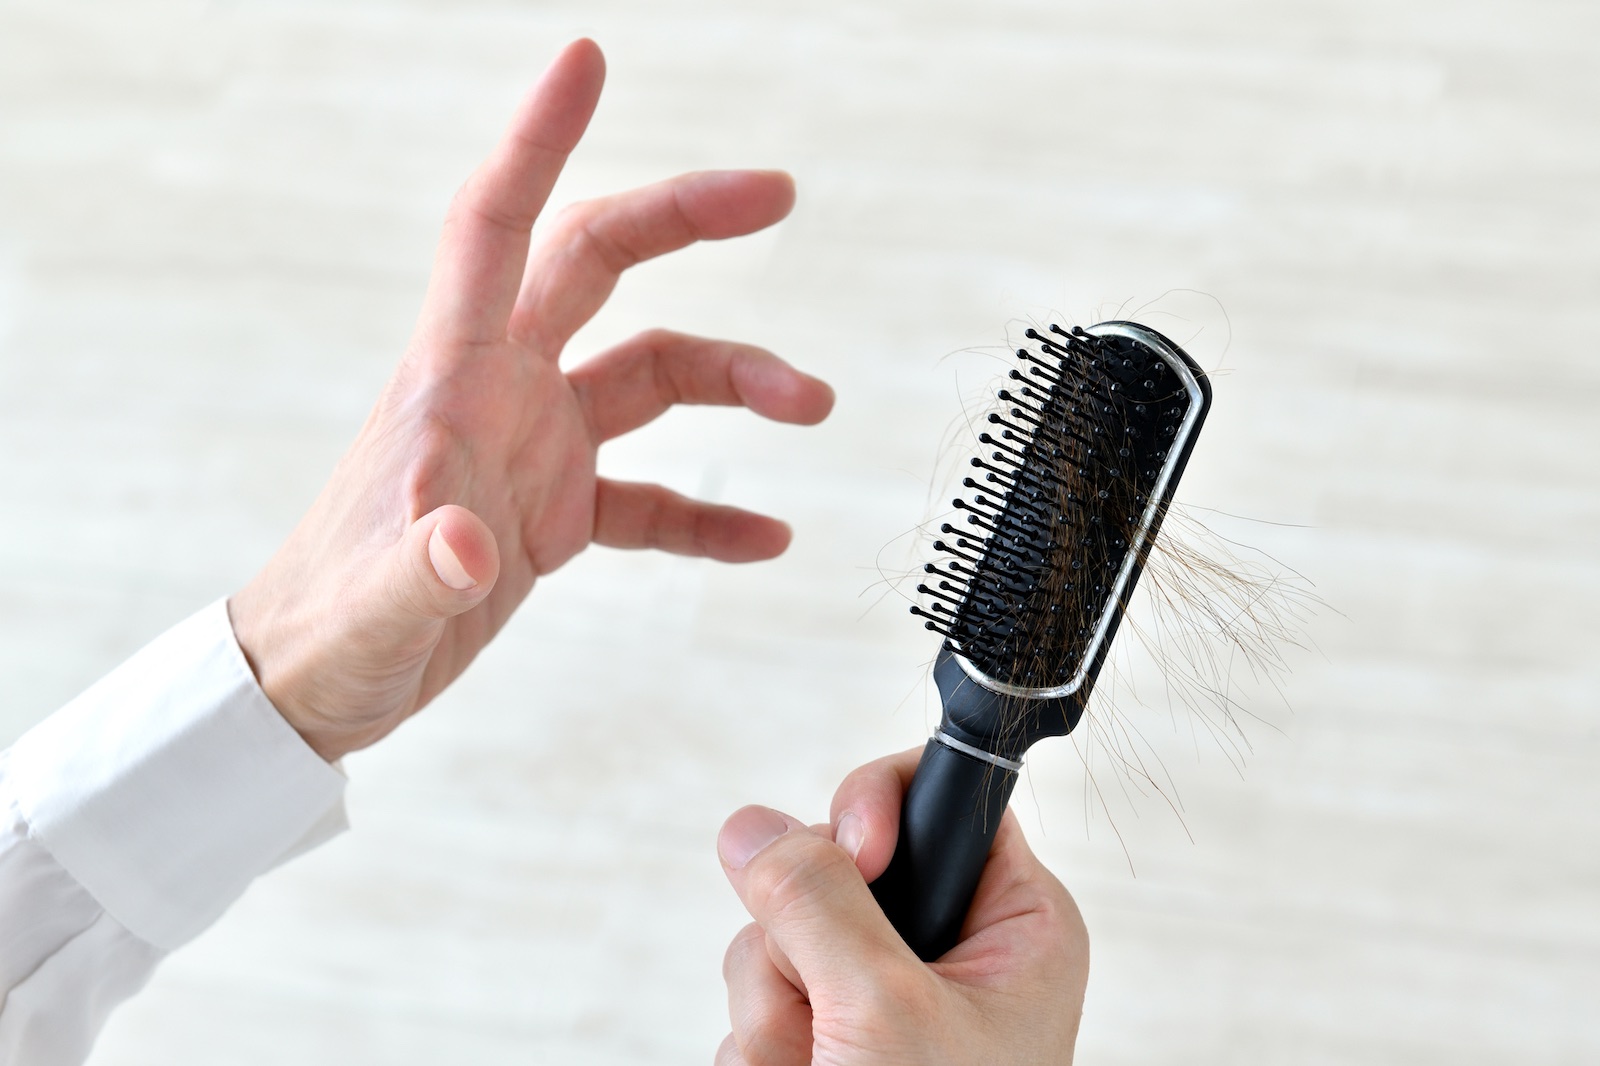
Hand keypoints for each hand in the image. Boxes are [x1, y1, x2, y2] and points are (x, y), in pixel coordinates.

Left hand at [227, 39, 833, 759]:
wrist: (321, 682)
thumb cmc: (329, 627)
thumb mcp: (374, 607)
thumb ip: (419, 571)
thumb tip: (465, 546)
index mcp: (451, 378)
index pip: (497, 223)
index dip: (540, 139)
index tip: (587, 60)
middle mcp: (501, 391)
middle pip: (599, 264)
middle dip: (684, 219)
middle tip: (775, 196)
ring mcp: (534, 447)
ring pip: (651, 375)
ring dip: (734, 382)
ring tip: (812, 404)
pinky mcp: (554, 511)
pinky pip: (654, 496)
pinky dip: (710, 512)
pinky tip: (765, 536)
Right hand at [715, 748, 1088, 1064]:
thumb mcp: (884, 1011)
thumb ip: (817, 903)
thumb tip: (751, 828)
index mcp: (1010, 925)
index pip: (939, 800)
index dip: (876, 805)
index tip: (854, 850)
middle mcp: (949, 952)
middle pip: (832, 871)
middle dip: (804, 948)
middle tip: (834, 1019)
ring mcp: (883, 999)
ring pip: (779, 943)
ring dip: (778, 1015)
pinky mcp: (832, 1040)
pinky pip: (760, 1003)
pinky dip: (766, 1052)